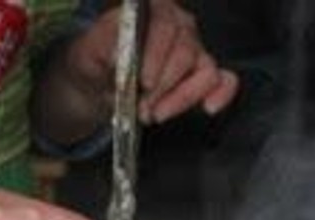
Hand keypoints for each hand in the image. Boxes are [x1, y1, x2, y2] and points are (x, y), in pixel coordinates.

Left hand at [35, 0, 238, 143]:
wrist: (98, 85)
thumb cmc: (97, 63)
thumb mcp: (89, 50)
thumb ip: (105, 43)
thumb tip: (123, 52)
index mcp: (153, 9)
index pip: (165, 25)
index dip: (156, 55)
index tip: (143, 82)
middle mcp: (180, 24)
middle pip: (186, 52)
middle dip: (165, 86)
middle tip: (142, 107)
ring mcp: (196, 49)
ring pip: (205, 70)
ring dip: (182, 97)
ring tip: (155, 113)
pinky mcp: (204, 75)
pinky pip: (224, 80)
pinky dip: (221, 94)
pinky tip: (208, 108)